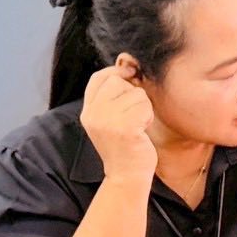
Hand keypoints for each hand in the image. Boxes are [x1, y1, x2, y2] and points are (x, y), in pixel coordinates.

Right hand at [80, 67, 157, 183]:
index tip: (130, 77)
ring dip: (143, 107)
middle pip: (118, 81)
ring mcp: (107, 121)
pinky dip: (148, 116)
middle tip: (134, 114)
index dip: (116, 72)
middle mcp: (93, 114)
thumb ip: (115, 94)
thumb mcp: (112, 117)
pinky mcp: (124, 128)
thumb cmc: (126, 144)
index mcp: (88, 111)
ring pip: (135, 93)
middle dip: (133, 93)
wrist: (127, 176)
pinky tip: (142, 131)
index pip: (98, 78)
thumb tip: (128, 60)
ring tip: (137, 125)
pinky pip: (144, 106)